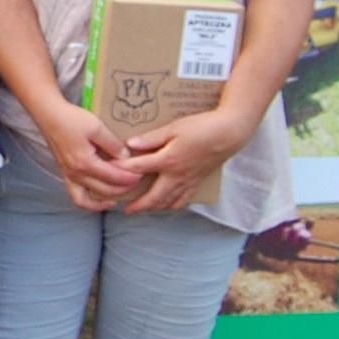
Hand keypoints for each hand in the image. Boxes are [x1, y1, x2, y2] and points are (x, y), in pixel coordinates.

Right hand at [35, 100, 142, 212]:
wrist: (49, 115)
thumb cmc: (72, 119)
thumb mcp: (97, 128)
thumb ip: (113, 145)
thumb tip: (126, 158)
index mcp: (86, 163)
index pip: (114, 177)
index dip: (130, 178)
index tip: (141, 173)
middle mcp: (76, 174)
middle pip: (105, 190)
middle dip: (123, 188)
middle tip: (136, 181)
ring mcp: (69, 176)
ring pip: (89, 200)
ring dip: (106, 200)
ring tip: (119, 196)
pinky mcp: (65, 174)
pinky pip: (77, 197)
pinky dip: (89, 203)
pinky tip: (100, 198)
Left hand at [121, 105, 251, 212]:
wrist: (230, 133)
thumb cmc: (202, 127)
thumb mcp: (174, 128)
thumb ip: (152, 138)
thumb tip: (130, 144)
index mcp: (168, 161)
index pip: (139, 168)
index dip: (122, 170)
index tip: (109, 171)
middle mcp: (177, 176)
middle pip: (153, 197)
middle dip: (138, 205)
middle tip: (125, 210)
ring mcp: (188, 181)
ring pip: (168, 202)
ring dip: (154, 208)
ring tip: (143, 209)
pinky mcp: (198, 182)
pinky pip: (183, 200)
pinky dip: (172, 205)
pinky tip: (168, 204)